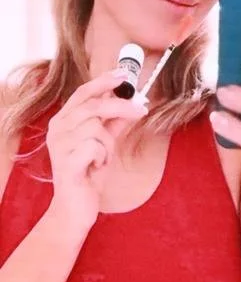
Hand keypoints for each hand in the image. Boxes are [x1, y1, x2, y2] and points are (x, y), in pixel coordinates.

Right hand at [46, 71, 146, 229]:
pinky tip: (95, 169)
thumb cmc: (89, 174)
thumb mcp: (105, 145)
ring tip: (101, 160)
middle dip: (120, 107)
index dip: (103, 82)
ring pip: (96, 128)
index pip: (83, 93)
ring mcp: (59, 145)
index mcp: (64, 121)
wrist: (76, 208)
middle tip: (142, 110)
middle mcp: (57, 129)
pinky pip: (95, 147)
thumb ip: (114, 124)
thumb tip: (131, 103)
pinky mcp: (66, 161)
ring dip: (108, 145)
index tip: (124, 74)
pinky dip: (102, 158)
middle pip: (92, 106)